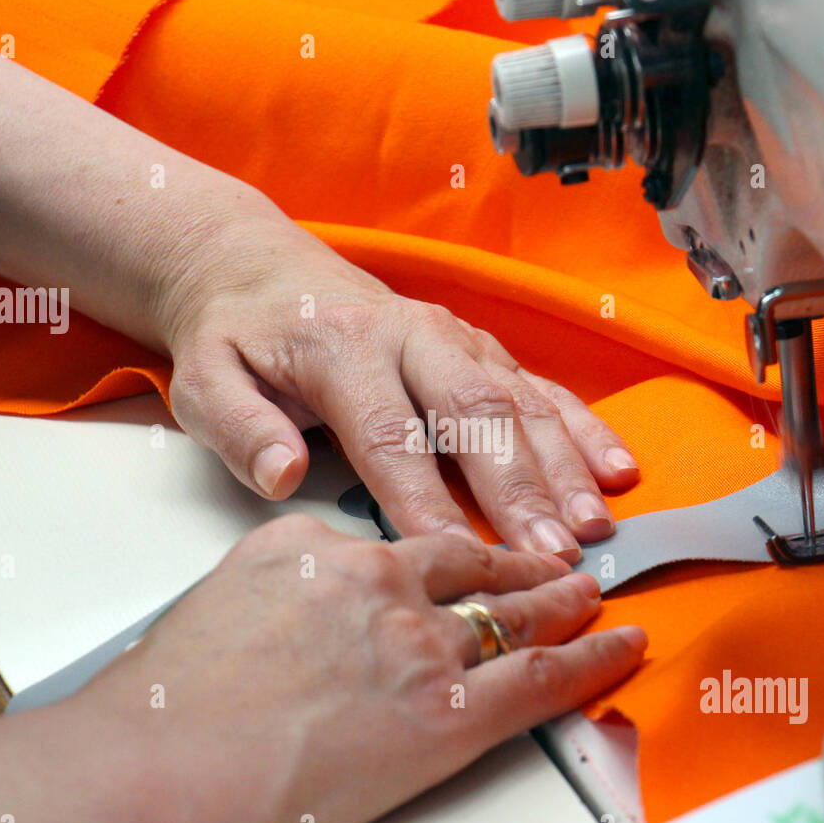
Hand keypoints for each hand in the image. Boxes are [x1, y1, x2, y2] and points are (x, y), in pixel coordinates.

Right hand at [82, 514, 645, 822]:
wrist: (157, 767)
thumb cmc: (166, 705)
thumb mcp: (218, 603)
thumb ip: (283, 586)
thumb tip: (311, 603)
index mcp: (315, 547)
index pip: (402, 542)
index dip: (448, 551)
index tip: (468, 558)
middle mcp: (377, 580)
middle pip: (471, 564)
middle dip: (520, 564)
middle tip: (554, 561)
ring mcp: (417, 643)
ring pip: (516, 613)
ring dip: (562, 602)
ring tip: (590, 595)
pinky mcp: (446, 713)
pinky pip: (542, 677)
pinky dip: (593, 659)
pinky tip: (619, 644)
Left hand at [156, 206, 639, 562]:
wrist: (261, 268)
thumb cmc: (238, 336)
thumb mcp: (205, 379)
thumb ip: (241, 427)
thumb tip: (284, 476)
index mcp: (342, 347)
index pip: (389, 433)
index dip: (424, 498)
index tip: (454, 554)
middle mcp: (411, 335)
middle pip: (474, 415)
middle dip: (519, 489)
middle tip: (552, 553)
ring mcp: (454, 339)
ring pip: (520, 402)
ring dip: (563, 465)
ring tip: (595, 523)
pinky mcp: (480, 348)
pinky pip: (541, 386)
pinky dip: (584, 426)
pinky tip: (618, 468)